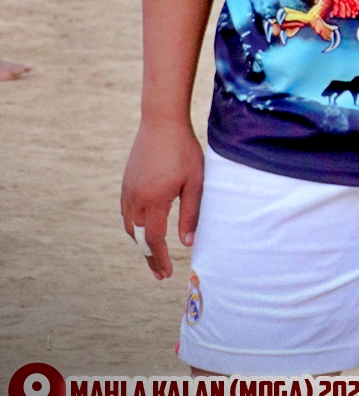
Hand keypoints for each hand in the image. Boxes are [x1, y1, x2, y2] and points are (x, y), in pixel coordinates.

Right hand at [121, 118, 203, 279]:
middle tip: (160, 273)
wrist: (161, 121)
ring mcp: (128, 190)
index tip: (166, 274)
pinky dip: (134, 227)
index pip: (154, 240)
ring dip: (141, 243)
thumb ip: (190, 213)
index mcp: (154, 201)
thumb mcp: (195, 181)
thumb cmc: (183, 149)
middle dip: (149, 257)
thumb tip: (187, 243)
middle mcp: (135, 199)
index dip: (160, 259)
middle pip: (139, 238)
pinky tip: (143, 229)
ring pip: (130, 227)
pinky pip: (126, 212)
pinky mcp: (126, 182)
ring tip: (153, 254)